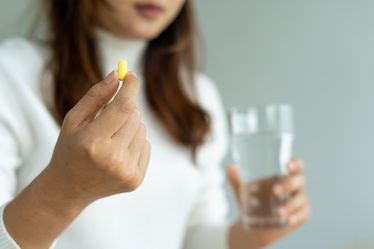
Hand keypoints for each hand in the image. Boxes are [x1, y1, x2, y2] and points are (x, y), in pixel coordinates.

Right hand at [4, 71, 150, 248]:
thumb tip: (117, 75)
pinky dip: (135, 142)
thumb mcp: (74, 120)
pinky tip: (118, 152)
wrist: (68, 189)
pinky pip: (146, 145)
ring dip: (130, 127)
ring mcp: (126, 172)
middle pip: (135, 116)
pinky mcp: (135, 179)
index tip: (132, 75)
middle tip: (108, 120)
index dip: (131, 87)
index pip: (123, 107)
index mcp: (92, 142)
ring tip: (110, 140)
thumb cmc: (69, 149)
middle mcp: (112, 159)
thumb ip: (96, 96)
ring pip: (142, 129)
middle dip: (124, 110)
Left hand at [226, 158, 309, 248]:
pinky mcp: (300, 215)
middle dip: (288, 184)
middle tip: (274, 191)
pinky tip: (288, 220)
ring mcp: (297, 201)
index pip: (296, 165)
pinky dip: (297, 217)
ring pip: (301, 198)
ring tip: (278, 212)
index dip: (296, 164)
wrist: (253, 225)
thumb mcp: (241, 190)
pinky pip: (304, 214)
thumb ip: (235, 178)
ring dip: (291, 204)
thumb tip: (230, 167)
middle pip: (299, 180)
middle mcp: (293, 186)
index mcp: (281, 175)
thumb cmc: (250, 201)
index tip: (287, 166)